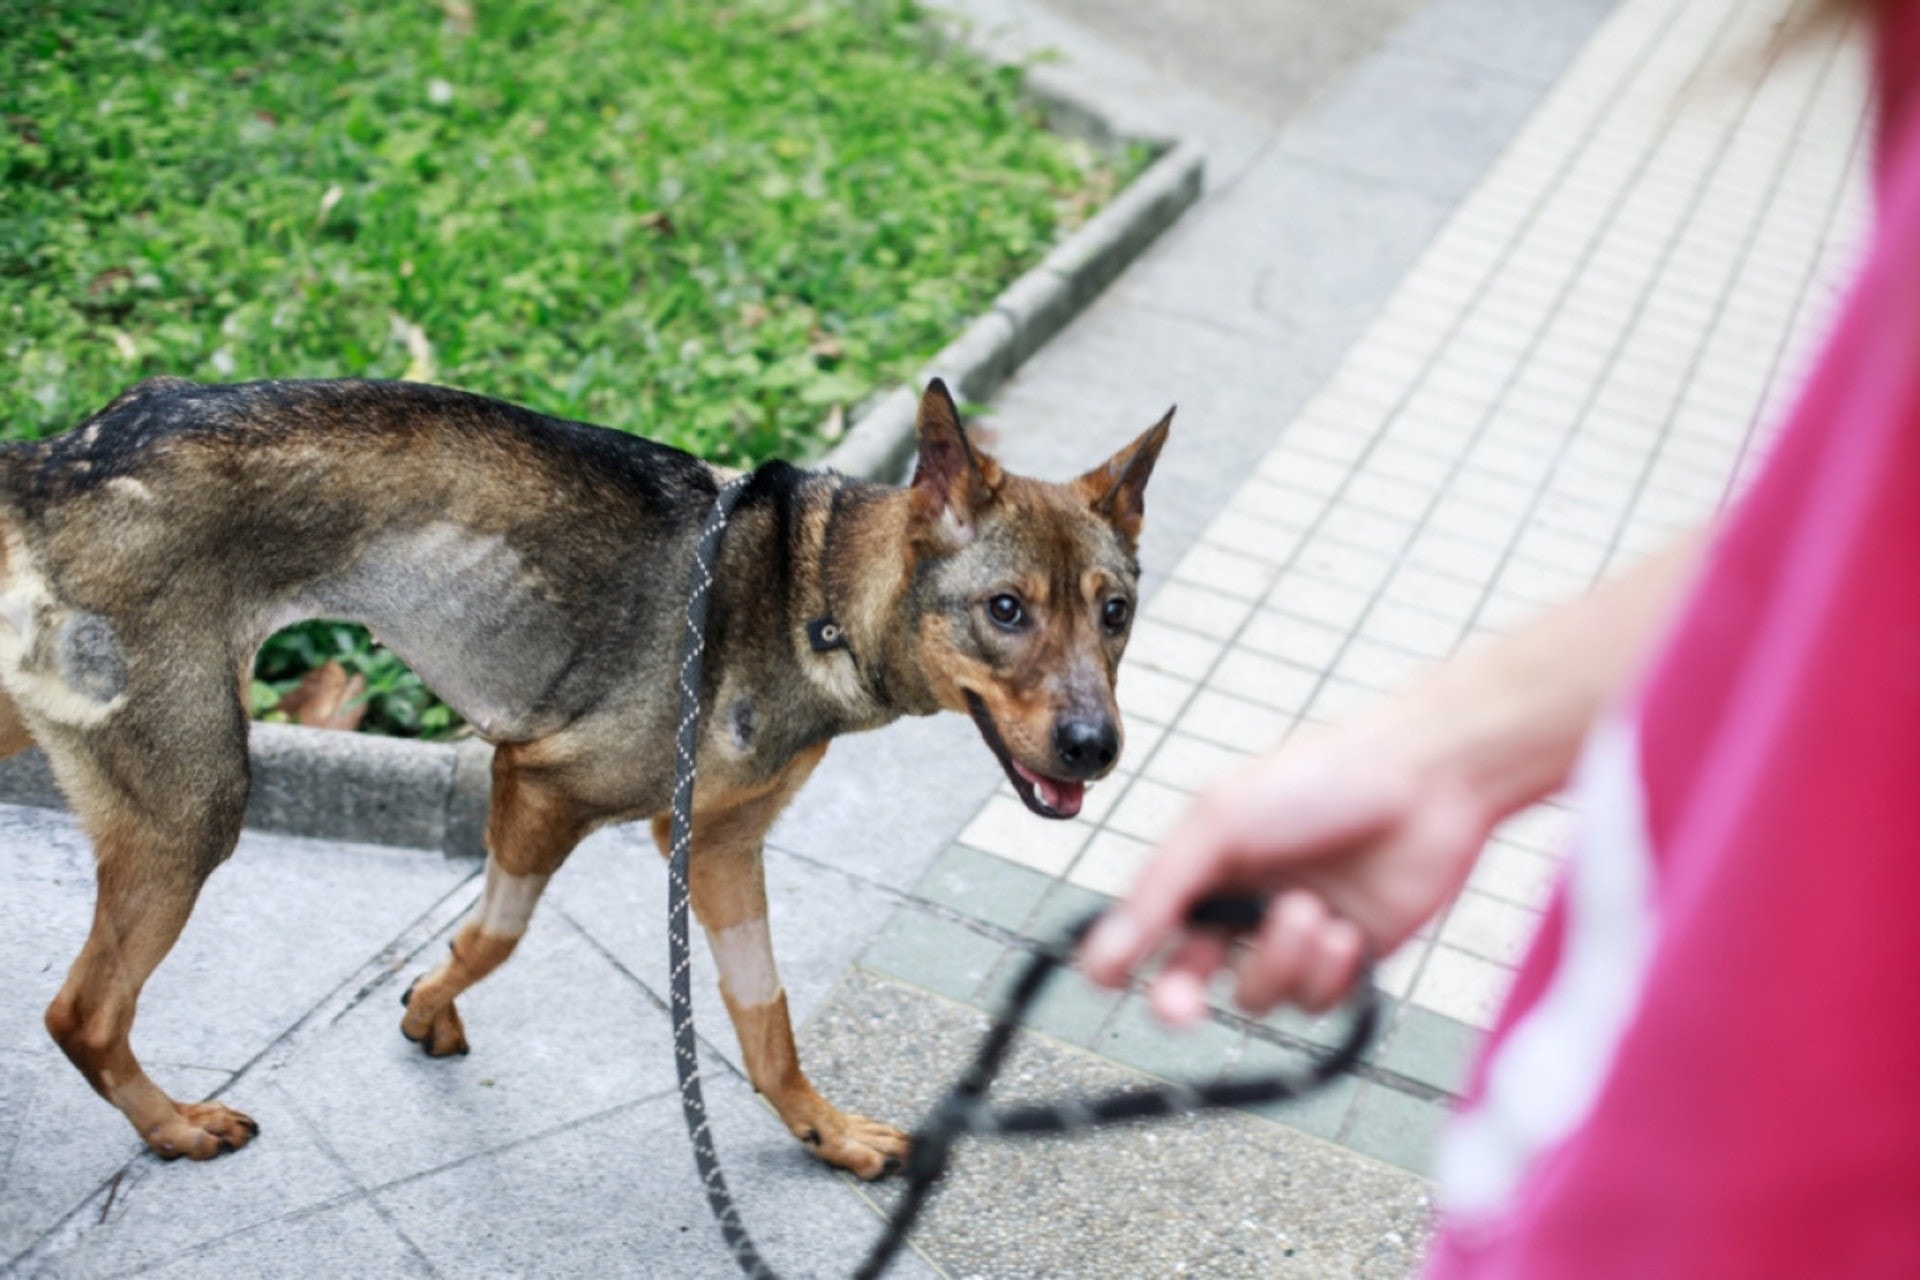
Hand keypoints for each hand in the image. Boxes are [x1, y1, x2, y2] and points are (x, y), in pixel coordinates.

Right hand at [1078, 706, 1495, 1023]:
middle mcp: (1243, 906)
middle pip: (1189, 979)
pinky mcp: (1350, 963)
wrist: (1429, 782)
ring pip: (1258, 996)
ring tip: (1313, 910)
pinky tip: (1348, 927)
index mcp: (1203, 866)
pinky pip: (1315, 1000)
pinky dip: (1327, 969)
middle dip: (1180, 998)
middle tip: (1181, 1009)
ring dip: (1281, 960)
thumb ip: (1160, 891)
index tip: (1107, 979)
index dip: (1122, 957)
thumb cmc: (1319, 780)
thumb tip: (1096, 958)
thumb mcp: (1221, 822)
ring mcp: (1296, 938)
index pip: (1146, 927)